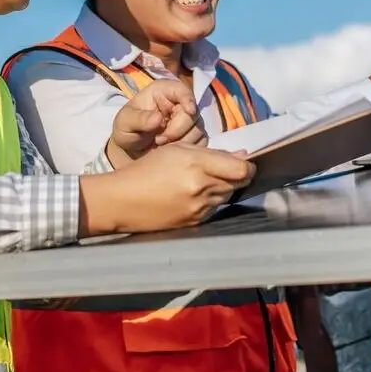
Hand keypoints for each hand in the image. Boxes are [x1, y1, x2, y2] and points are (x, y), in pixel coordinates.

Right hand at [79, 144, 254, 235]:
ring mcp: (200, 208)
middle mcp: (202, 188)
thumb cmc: (147, 169)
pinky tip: (190, 196)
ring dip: (221, 188)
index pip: (242, 170)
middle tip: (218, 170)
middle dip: (234, 176)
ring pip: (226, 196)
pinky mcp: (196, 222)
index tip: (243, 163)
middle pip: (238, 183)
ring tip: (198, 182)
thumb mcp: (177, 149)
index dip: (247, 166)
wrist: (123, 200)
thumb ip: (212, 152)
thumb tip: (242, 157)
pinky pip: (214, 209)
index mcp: (197, 165)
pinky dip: (209, 201)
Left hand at [106, 79, 207, 167]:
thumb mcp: (125, 123)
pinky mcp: (194, 136)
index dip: (188, 99)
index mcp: (163, 91)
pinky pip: (201, 142)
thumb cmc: (126, 130)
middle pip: (193, 113)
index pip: (182, 90)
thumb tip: (158, 118)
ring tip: (160, 146)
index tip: (189, 111)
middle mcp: (179, 103)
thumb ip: (139, 119)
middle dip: (177, 130)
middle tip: (159, 140)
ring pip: (198, 129)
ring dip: (181, 142)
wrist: (130, 151)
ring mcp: (189, 120)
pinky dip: (188, 149)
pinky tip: (172, 151)